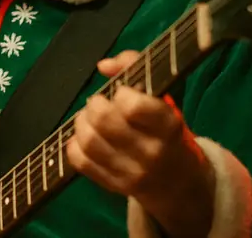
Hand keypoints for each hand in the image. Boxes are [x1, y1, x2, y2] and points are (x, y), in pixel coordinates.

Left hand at [65, 50, 214, 236]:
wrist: (177, 183)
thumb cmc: (166, 131)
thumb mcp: (163, 99)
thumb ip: (135, 67)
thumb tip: (103, 66)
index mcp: (168, 125)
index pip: (133, 106)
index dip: (121, 93)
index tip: (123, 93)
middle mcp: (150, 152)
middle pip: (104, 120)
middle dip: (95, 105)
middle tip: (100, 104)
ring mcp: (130, 172)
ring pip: (89, 140)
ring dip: (81, 122)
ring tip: (89, 119)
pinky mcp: (113, 186)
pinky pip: (80, 161)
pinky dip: (74, 145)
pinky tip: (83, 138)